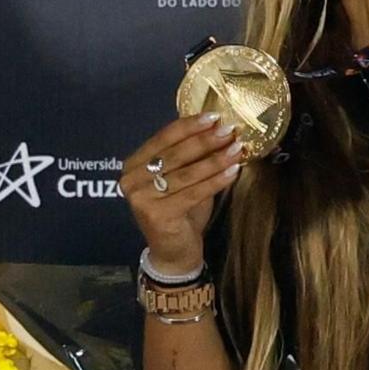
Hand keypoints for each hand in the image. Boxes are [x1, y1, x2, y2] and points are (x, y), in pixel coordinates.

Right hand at [121, 112, 244, 277]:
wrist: (174, 253)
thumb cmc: (181, 213)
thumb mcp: (184, 179)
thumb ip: (192, 156)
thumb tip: (218, 128)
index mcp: (133, 165)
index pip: (163, 138)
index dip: (189, 126)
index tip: (215, 116)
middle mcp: (131, 180)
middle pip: (175, 154)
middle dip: (206, 140)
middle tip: (230, 130)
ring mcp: (141, 199)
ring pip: (186, 173)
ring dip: (215, 159)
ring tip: (237, 149)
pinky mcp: (157, 215)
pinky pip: (193, 193)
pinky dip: (216, 181)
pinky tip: (234, 171)